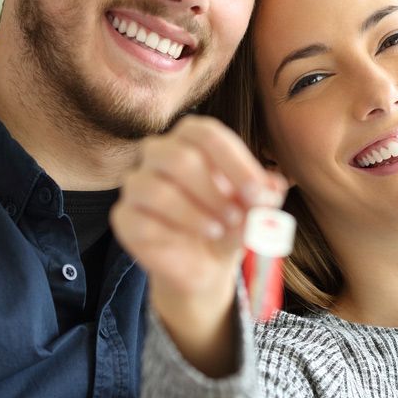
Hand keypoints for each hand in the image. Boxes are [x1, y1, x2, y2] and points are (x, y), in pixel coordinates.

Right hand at [111, 115, 286, 374]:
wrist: (204, 263)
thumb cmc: (230, 222)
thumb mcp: (254, 210)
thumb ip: (263, 197)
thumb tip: (273, 188)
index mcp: (191, 138)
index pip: (208, 135)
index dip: (236, 163)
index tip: (260, 193)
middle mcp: (158, 153)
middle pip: (179, 157)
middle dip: (214, 190)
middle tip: (239, 217)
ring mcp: (137, 184)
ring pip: (155, 189)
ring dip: (194, 213)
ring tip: (219, 230)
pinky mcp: (124, 217)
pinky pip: (141, 221)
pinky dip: (173, 234)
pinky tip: (194, 242)